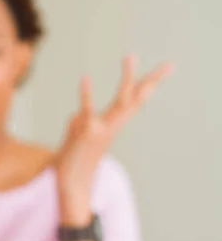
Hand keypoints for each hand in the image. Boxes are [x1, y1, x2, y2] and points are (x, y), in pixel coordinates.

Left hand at [54, 55, 173, 224]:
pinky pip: (87, 110)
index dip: (150, 84)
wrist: (70, 183)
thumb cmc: (74, 160)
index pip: (136, 100)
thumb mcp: (78, 136)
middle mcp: (112, 125)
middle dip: (152, 81)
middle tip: (169, 64)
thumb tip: (76, 115)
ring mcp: (101, 128)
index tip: (167, 68)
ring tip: (131, 56)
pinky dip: (86, 94)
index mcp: (113, 125)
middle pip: (136, 99)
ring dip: (126, 79)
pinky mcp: (85, 132)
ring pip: (120, 102)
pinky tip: (85, 77)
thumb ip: (80, 122)